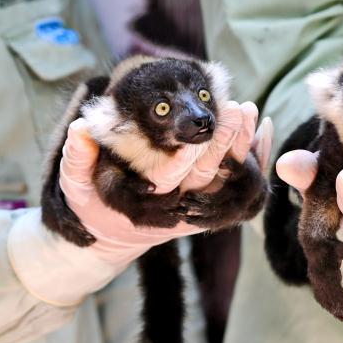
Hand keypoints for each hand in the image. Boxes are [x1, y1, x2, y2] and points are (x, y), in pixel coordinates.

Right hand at [58, 101, 270, 262]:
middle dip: (222, 144)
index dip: (183, 161)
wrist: (118, 232)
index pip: (170, 182)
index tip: (194, 139)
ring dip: (242, 145)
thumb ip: (77, 160)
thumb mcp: (77, 185)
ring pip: (229, 178)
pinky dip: (255, 154)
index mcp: (148, 204)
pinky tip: (265, 126)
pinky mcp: (215, 198)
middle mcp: (179, 207)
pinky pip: (241, 178)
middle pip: (207, 176)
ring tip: (249, 110)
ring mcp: (201, 205)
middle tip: (234, 110)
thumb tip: (81, 129)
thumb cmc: (94, 204)